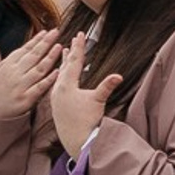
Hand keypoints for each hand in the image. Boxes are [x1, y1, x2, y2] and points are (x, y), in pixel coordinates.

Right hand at [0, 28, 63, 120]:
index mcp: (6, 66)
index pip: (24, 50)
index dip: (35, 40)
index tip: (45, 32)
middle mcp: (13, 74)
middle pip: (33, 56)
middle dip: (45, 43)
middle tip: (56, 33)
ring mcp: (20, 86)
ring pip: (38, 69)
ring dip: (50, 58)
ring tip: (59, 47)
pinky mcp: (25, 99)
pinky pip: (40, 87)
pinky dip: (49, 79)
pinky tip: (58, 71)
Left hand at [47, 35, 120, 158]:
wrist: (75, 140)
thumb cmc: (86, 121)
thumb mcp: (97, 102)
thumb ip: (106, 87)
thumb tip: (119, 75)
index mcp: (66, 85)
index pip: (74, 61)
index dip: (79, 47)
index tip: (79, 34)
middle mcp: (58, 89)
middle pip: (65, 65)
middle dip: (71, 51)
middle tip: (73, 38)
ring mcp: (55, 96)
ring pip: (60, 74)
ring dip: (63, 62)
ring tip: (64, 51)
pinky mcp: (56, 104)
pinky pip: (57, 83)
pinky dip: (60, 74)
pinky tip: (61, 75)